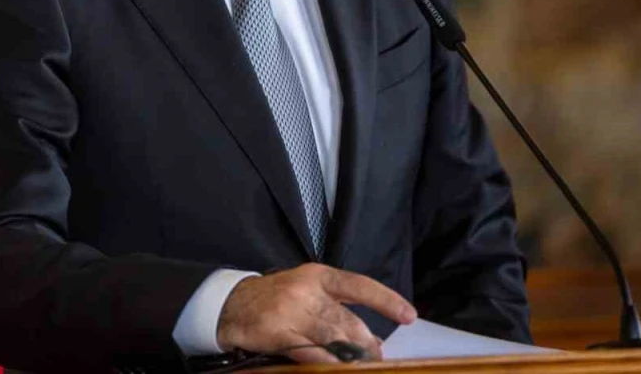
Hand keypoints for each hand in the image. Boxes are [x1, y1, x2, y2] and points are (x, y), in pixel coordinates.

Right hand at [216, 264, 416, 363]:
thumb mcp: (306, 294)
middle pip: (348, 321)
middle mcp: (306, 290)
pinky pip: (313, 354)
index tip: (409, 316)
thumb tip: (373, 340)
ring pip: (334, 338)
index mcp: (317, 276)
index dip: (386, 301)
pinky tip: (337, 369)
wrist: (230, 305)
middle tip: (377, 359)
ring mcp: (292, 312)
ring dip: (353, 358)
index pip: (359, 285)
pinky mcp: (279, 333)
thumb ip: (337, 312)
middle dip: (368, 345)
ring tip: (362, 365)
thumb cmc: (275, 300)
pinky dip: (330, 365)